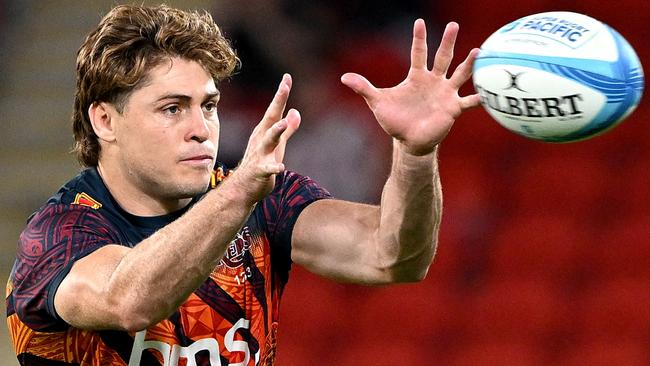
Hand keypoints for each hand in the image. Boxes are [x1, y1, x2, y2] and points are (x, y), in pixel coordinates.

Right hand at [234, 74, 300, 202]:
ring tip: (284, 123)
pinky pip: (267, 169)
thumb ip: (288, 130)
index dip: (282, 94)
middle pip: (272, 118)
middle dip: (278, 102)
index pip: (275, 110)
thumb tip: (296, 112)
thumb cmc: (260, 164)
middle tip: (285, 87)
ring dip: (276, 131)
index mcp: (265, 131)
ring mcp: (259, 154)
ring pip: (268, 140)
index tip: (287, 77)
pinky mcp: (259, 171)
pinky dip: (273, 167)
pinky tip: (281, 167)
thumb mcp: (277, 145)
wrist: (242, 188)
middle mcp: (261, 139)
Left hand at [341, 20, 480, 155]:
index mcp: (417, 77)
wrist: (409, 141)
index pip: (418, 53)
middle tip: (453, 25)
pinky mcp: (453, 109)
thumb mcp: (378, 102)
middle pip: (442, 57)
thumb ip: (363, 88)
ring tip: (478, 51)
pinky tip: (488, 93)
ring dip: (468, 64)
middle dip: (448, 42)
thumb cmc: (395, 120)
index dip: (418, 38)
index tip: (419, 22)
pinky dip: (479, 98)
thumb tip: (344, 77)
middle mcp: (434, 81)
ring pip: (460, 74)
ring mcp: (445, 94)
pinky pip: (469, 101)